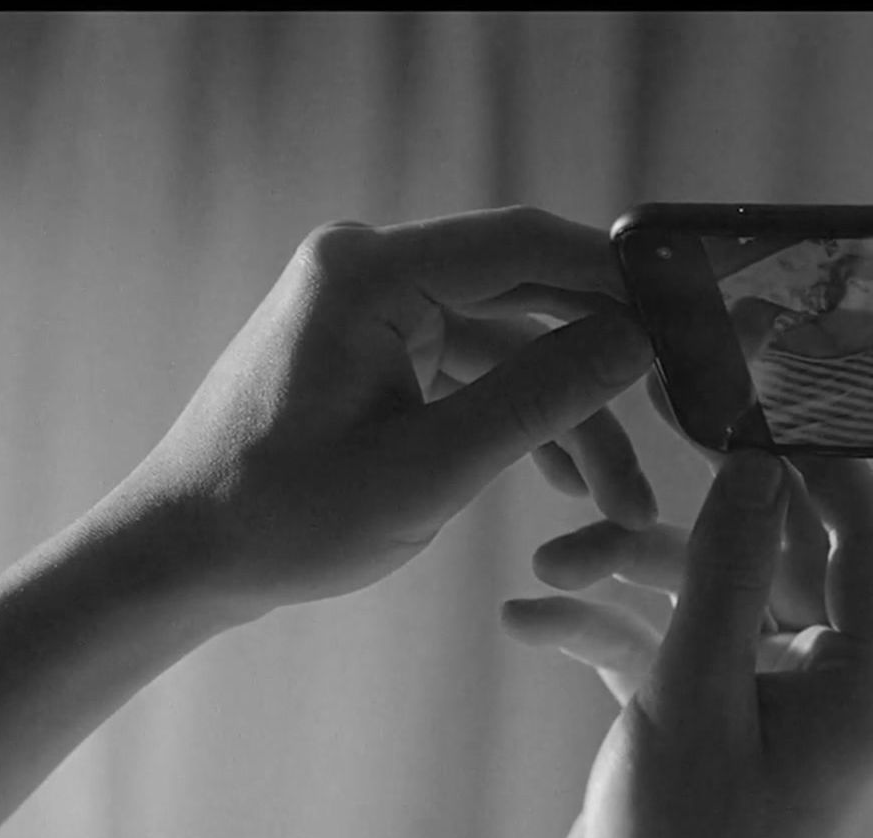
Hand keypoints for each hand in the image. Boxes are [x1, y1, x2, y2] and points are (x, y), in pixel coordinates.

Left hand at [101, 206, 656, 619]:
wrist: (180, 557)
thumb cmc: (283, 517)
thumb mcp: (431, 467)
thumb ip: (541, 399)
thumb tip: (638, 341)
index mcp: (368, 271)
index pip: (525, 245)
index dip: (618, 280)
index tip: (692, 321)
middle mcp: (369, 267)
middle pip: (525, 291)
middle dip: (602, 364)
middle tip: (678, 412)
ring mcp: (371, 306)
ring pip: (508, 343)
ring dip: (566, 415)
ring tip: (625, 500)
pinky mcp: (375, 347)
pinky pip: (472, 367)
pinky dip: (519, 418)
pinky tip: (568, 481)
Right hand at [504, 454, 872, 837]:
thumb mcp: (694, 696)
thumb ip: (727, 571)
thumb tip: (758, 461)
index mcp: (867, 682)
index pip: (866, 533)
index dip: (817, 456)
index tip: (758, 390)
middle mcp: (831, 686)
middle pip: (774, 554)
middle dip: (690, 516)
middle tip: (640, 441)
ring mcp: (767, 704)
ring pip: (709, 595)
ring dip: (627, 574)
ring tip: (549, 559)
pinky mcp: (708, 723)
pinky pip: (667, 646)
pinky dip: (604, 628)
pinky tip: (528, 619)